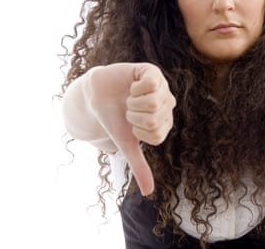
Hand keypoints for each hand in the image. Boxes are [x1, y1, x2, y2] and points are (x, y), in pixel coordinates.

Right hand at [85, 63, 175, 195]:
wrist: (96, 97)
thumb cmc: (114, 120)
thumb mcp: (127, 144)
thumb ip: (140, 166)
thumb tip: (149, 193)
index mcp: (164, 122)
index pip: (156, 134)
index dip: (138, 131)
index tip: (132, 125)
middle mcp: (167, 104)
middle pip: (154, 117)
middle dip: (134, 116)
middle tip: (129, 111)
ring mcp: (161, 86)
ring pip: (153, 102)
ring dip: (133, 103)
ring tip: (130, 99)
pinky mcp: (151, 72)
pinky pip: (151, 83)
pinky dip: (135, 88)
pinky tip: (132, 86)